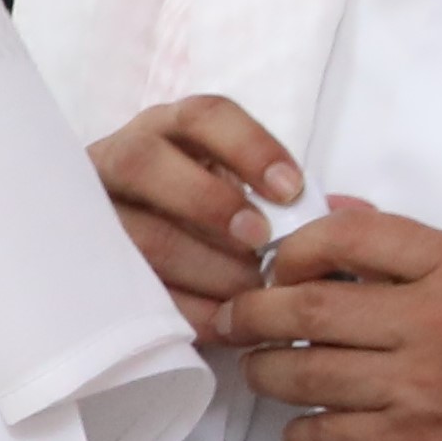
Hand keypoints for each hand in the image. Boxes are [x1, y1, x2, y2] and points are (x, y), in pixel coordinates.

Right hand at [91, 94, 301, 340]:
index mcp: (168, 131)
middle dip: (208, 202)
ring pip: (133, 231)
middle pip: (146, 162)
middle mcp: (120, 158)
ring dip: (197, 264)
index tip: (292, 189)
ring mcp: (90, 211)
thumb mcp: (241, 194)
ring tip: (245, 294)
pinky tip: (218, 323)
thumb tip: (357, 213)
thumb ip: (293, 202)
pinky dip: (176, 306)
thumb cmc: (201, 219)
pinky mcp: (83, 264)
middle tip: (258, 241)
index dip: (249, 148)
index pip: (204, 117)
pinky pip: (123, 288)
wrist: (124, 251)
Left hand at [226, 201, 441, 440]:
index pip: (349, 236)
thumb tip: (340, 213)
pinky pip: (327, 438)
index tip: (277, 265)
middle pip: (307, 308)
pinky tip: (305, 428)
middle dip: (251, 312)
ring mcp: (421, 387)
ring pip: (304, 374)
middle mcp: (434, 322)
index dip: (294, 248)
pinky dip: (301, 434)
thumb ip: (417, 247)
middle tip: (231, 318)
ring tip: (263, 370)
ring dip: (266, 373)